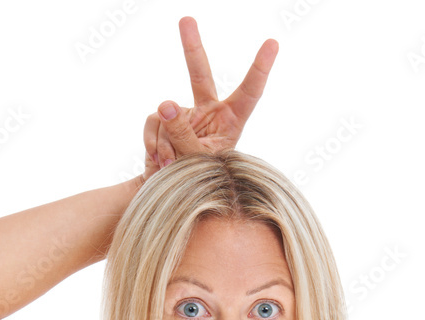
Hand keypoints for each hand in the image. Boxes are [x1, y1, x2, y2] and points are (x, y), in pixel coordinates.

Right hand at [140, 16, 278, 185]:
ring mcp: (185, 114)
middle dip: (191, 47)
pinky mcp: (163, 119)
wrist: (172, 194)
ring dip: (166, 144)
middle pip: (200, 74)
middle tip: (186, 20)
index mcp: (230, 121)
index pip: (249, 92)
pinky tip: (158, 161)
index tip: (272, 44)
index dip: (260, 69)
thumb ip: (183, 135)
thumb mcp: (195, 162)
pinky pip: (152, 121)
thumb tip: (166, 104)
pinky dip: (153, 143)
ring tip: (170, 166)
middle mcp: (209, 112)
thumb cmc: (197, 184)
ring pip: (168, 113)